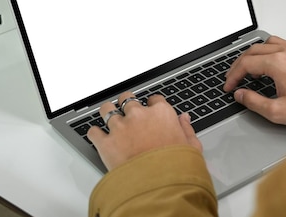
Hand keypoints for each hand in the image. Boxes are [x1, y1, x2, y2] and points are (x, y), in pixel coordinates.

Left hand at [87, 93, 201, 170]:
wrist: (158, 186)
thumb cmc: (176, 167)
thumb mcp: (191, 147)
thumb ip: (186, 129)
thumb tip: (184, 119)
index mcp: (161, 113)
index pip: (155, 100)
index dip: (152, 106)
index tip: (151, 111)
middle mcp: (139, 115)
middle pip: (128, 99)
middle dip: (127, 104)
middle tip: (128, 112)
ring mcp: (121, 127)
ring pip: (107, 109)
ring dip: (108, 112)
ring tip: (109, 117)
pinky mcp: (106, 143)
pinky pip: (94, 132)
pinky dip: (95, 134)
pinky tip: (98, 137)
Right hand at [224, 36, 285, 127]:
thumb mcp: (278, 111)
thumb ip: (254, 102)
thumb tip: (241, 95)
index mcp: (278, 63)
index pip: (246, 63)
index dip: (233, 75)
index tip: (230, 86)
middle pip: (254, 50)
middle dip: (240, 64)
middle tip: (234, 77)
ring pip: (268, 43)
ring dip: (254, 54)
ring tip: (249, 69)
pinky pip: (282, 45)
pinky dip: (269, 52)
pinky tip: (270, 65)